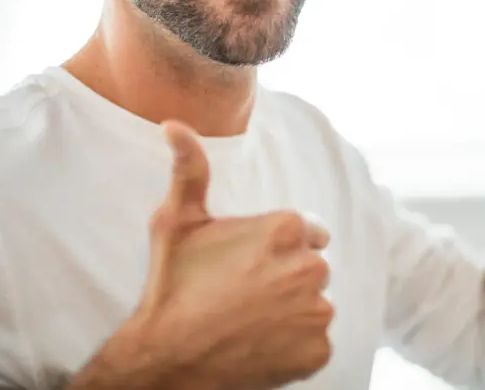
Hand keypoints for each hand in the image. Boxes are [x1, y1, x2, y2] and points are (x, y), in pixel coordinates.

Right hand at [70, 122, 333, 389]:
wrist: (166, 360)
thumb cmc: (172, 287)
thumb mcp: (176, 221)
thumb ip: (190, 169)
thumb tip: (174, 124)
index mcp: (287, 228)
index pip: (308, 231)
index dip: (278, 247)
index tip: (249, 263)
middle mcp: (311, 266)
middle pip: (312, 267)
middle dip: (287, 276)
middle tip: (245, 293)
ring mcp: (317, 311)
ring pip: (314, 304)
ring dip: (292, 311)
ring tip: (250, 320)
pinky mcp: (317, 351)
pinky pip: (314, 342)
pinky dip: (294, 345)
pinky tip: (259, 344)